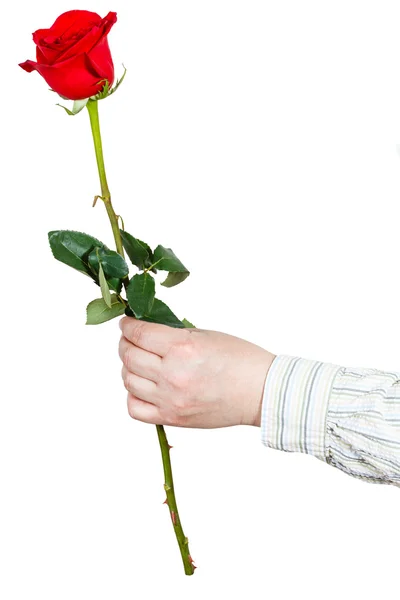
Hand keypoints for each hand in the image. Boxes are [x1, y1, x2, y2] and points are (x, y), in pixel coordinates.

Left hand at [118, 317, 275, 427]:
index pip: (139, 333)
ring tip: (138, 362)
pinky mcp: (172, 418)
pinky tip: (143, 386)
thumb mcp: (206, 335)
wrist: (261, 392)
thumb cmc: (240, 360)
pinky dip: (133, 395)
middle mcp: (172, 374)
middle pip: (129, 356)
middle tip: (130, 339)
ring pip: (128, 380)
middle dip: (125, 343)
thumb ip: (174, 335)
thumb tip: (148, 331)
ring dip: (128, 368)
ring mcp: (170, 399)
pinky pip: (135, 408)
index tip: (126, 323)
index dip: (127, 326)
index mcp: (182, 348)